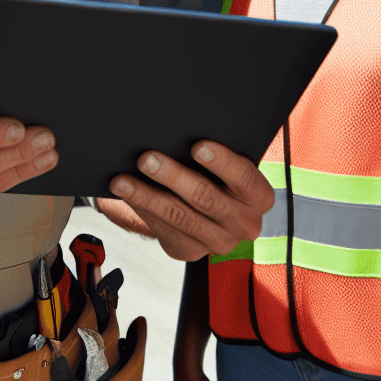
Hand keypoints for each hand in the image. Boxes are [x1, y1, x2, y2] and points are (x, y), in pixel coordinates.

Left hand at [107, 141, 272, 260]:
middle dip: (173, 176)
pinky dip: (141, 210)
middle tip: (147, 158)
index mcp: (258, 196)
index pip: (244, 178)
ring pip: (179, 216)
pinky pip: (163, 230)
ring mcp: (217, 242)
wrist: (201, 202)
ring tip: (122, 181)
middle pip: (206, 198)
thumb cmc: (212, 171)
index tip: (198, 146)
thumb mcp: (222, 162)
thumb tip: (181, 129)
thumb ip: (212, 151)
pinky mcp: (190, 252)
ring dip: (147, 196)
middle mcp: (244, 224)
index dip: (222, 162)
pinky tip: (123, 197)